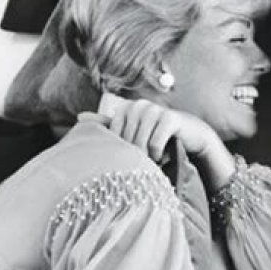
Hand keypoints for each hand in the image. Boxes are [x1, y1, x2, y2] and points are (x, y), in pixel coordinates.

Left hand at [107, 98, 234, 188]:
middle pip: (126, 141)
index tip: (130, 160)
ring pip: (139, 142)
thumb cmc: (158, 136)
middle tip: (143, 164)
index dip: (121, 152)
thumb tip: (80, 116)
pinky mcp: (170, 117)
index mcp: (125, 108)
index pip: (112, 136)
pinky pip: (155, 142)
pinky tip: (162, 157)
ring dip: (146, 158)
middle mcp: (138, 105)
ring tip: (152, 162)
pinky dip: (158, 154)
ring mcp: (154, 109)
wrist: (190, 135)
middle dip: (134, 157)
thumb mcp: (133, 132)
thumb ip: (108, 125)